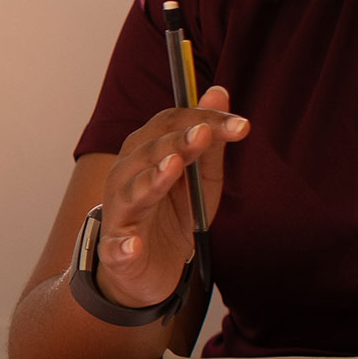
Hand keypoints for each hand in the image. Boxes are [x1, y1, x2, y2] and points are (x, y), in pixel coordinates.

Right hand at [92, 86, 249, 310]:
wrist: (142, 269)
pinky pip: (117, 247)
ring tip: (172, 168)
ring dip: (153, 179)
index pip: (171, 125)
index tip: (240, 125)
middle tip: (205, 134)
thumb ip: (209, 139)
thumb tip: (219, 90)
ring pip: (134, 191)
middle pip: (152, 151)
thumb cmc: (170, 215)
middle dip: (180, 142)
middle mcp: (127, 175)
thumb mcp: (200, 179)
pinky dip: (124, 246)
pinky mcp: (116, 251)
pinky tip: (133, 245)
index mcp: (146, 152)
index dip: (204, 120)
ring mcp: (120, 212)